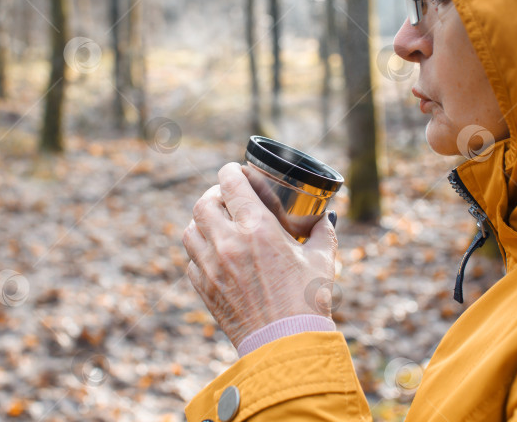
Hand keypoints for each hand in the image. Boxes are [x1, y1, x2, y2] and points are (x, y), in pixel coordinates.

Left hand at [182, 162, 338, 348]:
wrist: (286, 345)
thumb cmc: (307, 301)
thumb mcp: (322, 260)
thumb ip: (322, 232)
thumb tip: (326, 217)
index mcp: (258, 229)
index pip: (230, 183)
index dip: (231, 171)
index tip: (235, 172)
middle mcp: (228, 243)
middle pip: (204, 203)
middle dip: (214, 195)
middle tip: (227, 199)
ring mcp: (212, 267)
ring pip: (190, 230)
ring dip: (202, 223)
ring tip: (217, 225)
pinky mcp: (205, 290)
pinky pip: (190, 261)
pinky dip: (199, 253)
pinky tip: (215, 256)